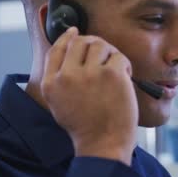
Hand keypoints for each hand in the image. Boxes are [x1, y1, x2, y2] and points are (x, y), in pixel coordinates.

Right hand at [41, 27, 138, 165]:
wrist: (103, 145)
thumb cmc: (86, 128)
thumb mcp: (59, 104)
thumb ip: (60, 79)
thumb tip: (69, 51)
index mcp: (52, 84)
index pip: (57, 49)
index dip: (67, 37)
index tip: (74, 32)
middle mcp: (67, 76)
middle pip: (79, 42)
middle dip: (93, 44)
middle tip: (104, 55)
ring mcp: (90, 74)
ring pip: (100, 45)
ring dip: (110, 54)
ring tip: (115, 72)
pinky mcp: (112, 74)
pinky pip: (119, 57)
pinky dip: (125, 66)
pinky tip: (125, 80)